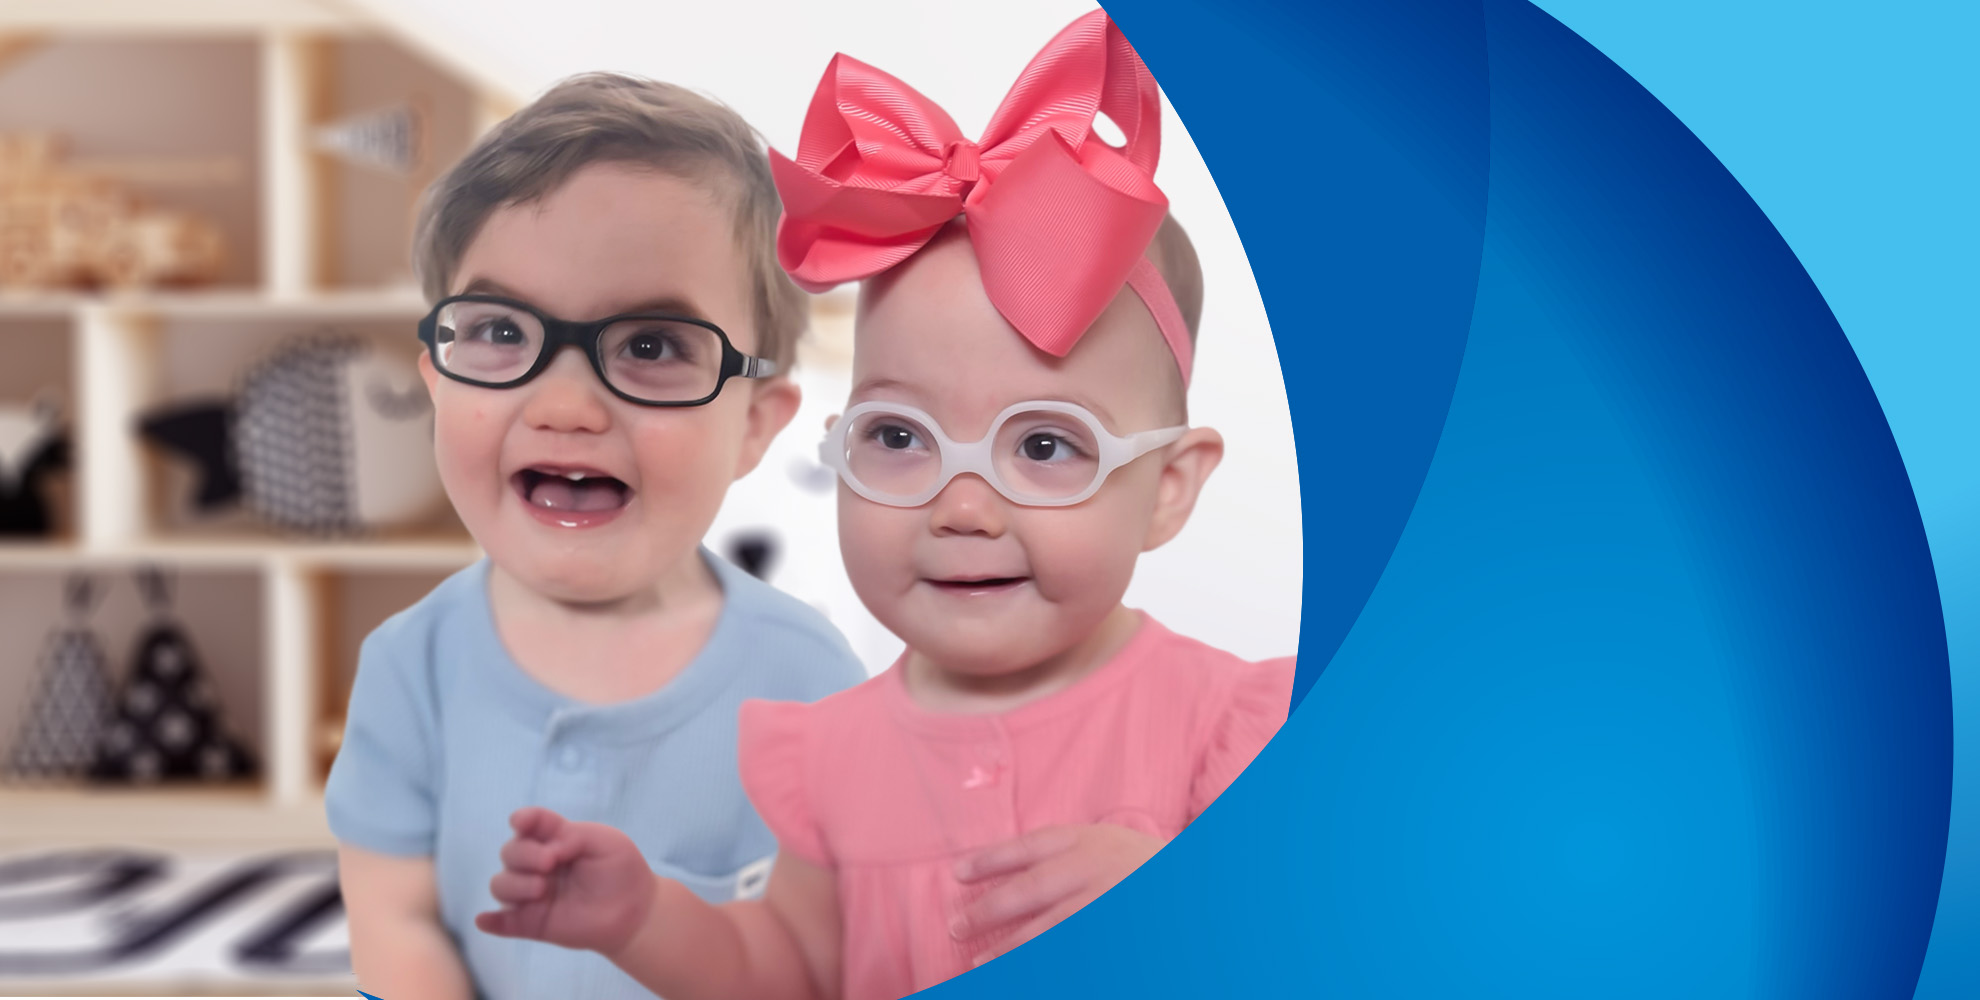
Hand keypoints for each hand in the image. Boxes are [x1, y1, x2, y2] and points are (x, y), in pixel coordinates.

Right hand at [474, 807, 655, 957]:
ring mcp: (532, 894)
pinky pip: (502, 922)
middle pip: (510, 852)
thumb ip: (571, 835)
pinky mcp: (532, 922)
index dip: (523, 820)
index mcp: (553, 839)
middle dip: (524, 853)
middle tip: (550, 862)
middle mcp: (537, 864)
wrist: (636, 910)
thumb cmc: (619, 869)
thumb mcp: (603, 840)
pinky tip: (485, 920)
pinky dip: (490, 921)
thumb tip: (546, 850)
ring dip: (514, 884)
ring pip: (500, 885)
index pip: (528, 824)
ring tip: (542, 888)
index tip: (522, 822)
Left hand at [949, 823, 1164, 965]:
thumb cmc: (1142, 864)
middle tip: (956, 927)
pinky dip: (1048, 965)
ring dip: (1011, 949)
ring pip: (1050, 929)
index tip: (956, 874)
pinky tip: (1023, 976)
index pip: (1029, 848)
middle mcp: (1096, 869)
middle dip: (989, 909)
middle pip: (1032, 889)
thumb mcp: (1106, 842)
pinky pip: (1074, 953)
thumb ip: (1064, 852)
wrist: (1201, 888)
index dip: (990, 860)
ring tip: (979, 964)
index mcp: (1089, 841)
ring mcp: (1109, 903)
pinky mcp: (1117, 936)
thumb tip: (1004, 876)